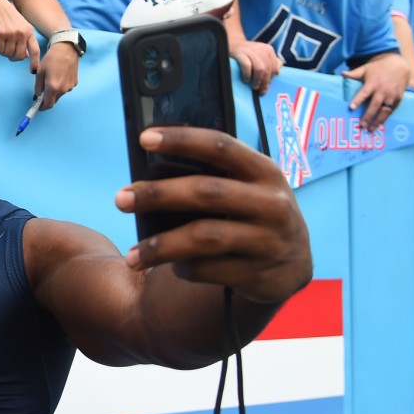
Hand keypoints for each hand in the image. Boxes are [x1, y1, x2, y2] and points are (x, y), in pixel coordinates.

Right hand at [0, 0, 40, 69]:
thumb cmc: (6, 15)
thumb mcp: (20, 25)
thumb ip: (24, 40)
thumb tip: (25, 56)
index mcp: (29, 31)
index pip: (35, 50)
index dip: (35, 62)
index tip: (33, 71)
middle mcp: (22, 33)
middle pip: (19, 56)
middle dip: (12, 57)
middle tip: (7, 51)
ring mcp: (11, 33)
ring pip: (8, 54)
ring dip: (3, 52)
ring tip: (0, 43)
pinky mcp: (0, 34)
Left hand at [34, 42, 78, 108]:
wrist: (67, 49)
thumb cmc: (51, 59)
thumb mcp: (40, 71)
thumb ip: (38, 86)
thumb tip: (37, 95)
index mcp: (53, 87)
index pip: (48, 104)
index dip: (42, 107)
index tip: (38, 106)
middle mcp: (63, 89)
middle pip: (54, 100)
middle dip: (47, 99)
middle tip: (42, 92)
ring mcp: (70, 87)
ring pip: (60, 94)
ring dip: (54, 92)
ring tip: (51, 79)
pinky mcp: (75, 83)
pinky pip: (65, 88)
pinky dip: (61, 86)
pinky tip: (59, 76)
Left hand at [115, 127, 312, 305]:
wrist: (293, 263)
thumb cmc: (253, 211)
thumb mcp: (249, 186)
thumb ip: (213, 175)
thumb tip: (148, 167)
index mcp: (265, 171)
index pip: (220, 146)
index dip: (182, 140)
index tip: (144, 138)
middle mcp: (271, 203)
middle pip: (206, 192)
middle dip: (158, 194)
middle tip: (121, 198)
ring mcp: (267, 241)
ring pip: (204, 238)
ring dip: (161, 246)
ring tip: (131, 255)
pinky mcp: (259, 274)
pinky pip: (209, 269)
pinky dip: (183, 268)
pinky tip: (170, 265)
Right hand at [229, 37, 282, 94]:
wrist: (232, 43)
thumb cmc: (248, 53)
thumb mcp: (261, 55)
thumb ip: (271, 61)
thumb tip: (278, 70)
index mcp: (268, 50)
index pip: (274, 67)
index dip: (271, 79)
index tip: (266, 88)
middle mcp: (261, 49)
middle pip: (267, 69)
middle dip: (264, 82)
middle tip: (260, 91)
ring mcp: (250, 50)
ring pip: (259, 68)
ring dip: (257, 80)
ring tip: (254, 87)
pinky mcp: (239, 53)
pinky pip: (247, 66)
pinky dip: (247, 75)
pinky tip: (246, 80)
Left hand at [342, 52, 409, 130]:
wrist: (399, 65)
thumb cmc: (379, 68)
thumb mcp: (366, 68)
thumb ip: (354, 73)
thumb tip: (342, 74)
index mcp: (373, 83)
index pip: (364, 93)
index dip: (357, 100)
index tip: (351, 108)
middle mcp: (383, 90)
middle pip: (374, 105)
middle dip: (368, 116)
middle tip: (361, 125)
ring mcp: (392, 95)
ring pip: (384, 111)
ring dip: (378, 121)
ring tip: (371, 129)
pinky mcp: (398, 98)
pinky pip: (392, 110)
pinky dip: (386, 117)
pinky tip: (381, 124)